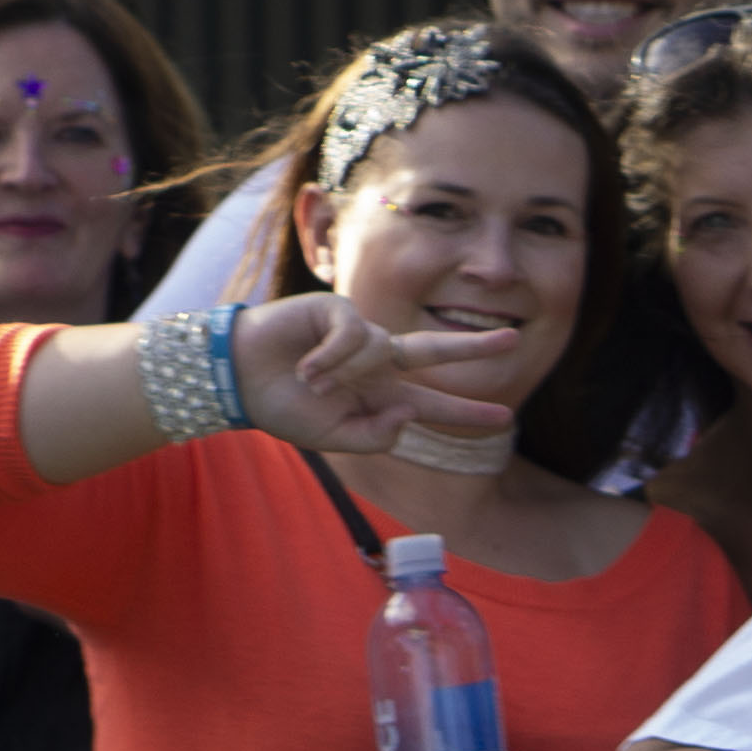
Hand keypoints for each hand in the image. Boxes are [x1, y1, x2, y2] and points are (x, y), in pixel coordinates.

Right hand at [214, 292, 518, 460]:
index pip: (432, 406)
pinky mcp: (338, 311)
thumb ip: (378, 436)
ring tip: (311, 383)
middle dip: (475, 348)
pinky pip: (356, 334)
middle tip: (515, 340)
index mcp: (380, 395)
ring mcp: (359, 336)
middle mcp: (377, 364)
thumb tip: (412, 410)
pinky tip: (307, 366)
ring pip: (383, 350)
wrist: (236, 382)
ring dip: (345, 373)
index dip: (466, 413)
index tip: (505, 418)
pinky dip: (332, 355)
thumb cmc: (281, 408)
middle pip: (436, 352)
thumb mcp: (334, 439)